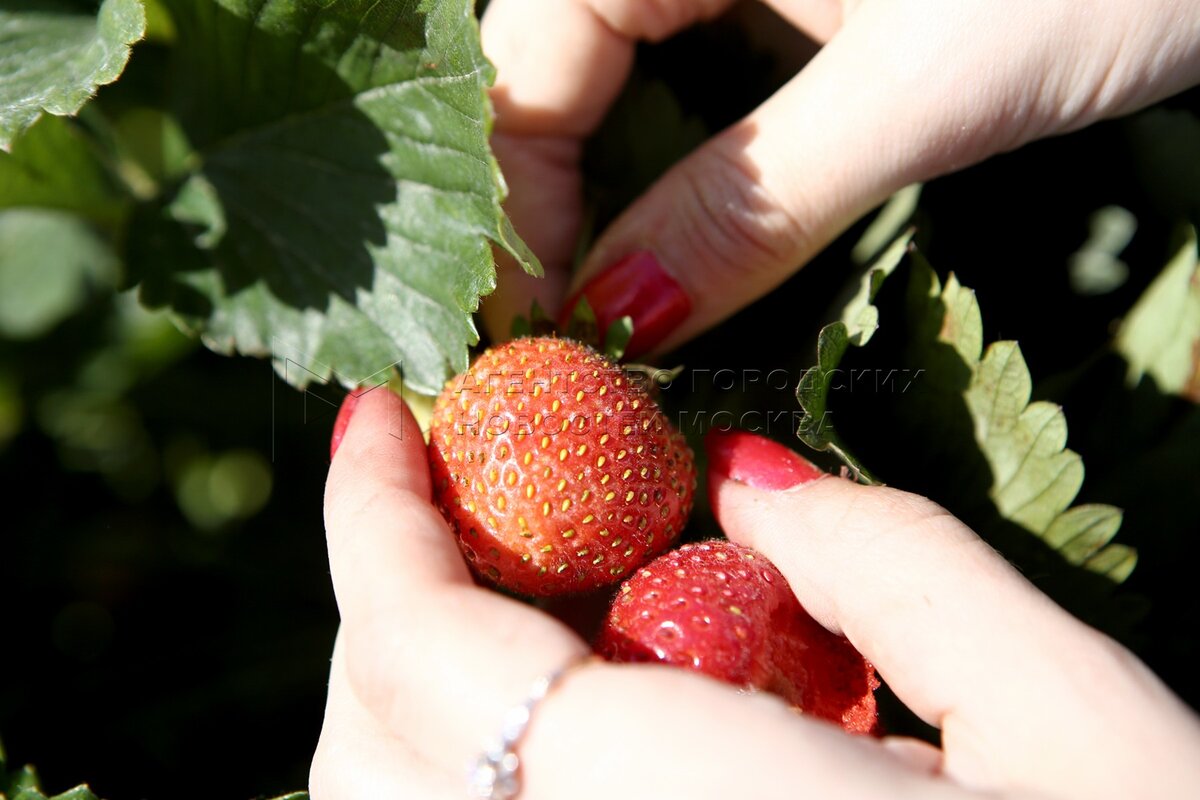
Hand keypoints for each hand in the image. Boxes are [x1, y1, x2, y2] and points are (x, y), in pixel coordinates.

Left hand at [309, 388, 1199, 797]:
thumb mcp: (1072, 725)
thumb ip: (893, 568)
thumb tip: (741, 479)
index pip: (426, 661)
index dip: (376, 519)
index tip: (381, 413)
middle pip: (373, 749)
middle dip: (393, 592)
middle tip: (482, 487)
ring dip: (423, 680)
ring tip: (540, 586)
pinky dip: (483, 760)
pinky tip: (601, 695)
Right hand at [480, 0, 1199, 355]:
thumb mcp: (921, 91)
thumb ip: (750, 205)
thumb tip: (619, 324)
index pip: (524, 60)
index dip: (516, 203)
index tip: (544, 329)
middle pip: (555, 68)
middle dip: (550, 205)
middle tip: (574, 335)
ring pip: (620, 79)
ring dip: (610, 195)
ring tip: (614, 308)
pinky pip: (695, 80)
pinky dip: (683, 168)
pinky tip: (686, 239)